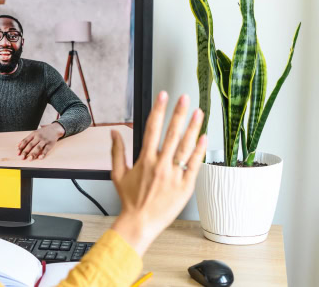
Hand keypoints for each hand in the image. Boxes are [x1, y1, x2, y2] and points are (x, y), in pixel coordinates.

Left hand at [17, 123, 65, 159]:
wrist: (54, 129)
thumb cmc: (42, 132)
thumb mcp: (34, 133)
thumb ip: (26, 139)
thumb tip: (17, 145)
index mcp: (33, 134)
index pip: (25, 141)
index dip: (21, 147)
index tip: (18, 153)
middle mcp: (39, 136)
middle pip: (31, 145)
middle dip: (26, 151)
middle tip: (22, 157)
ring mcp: (44, 140)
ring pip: (38, 147)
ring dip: (33, 153)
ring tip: (29, 159)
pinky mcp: (50, 144)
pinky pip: (46, 149)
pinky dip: (43, 154)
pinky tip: (40, 158)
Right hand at [109, 92, 206, 256]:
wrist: (140, 222)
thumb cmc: (130, 200)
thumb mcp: (118, 174)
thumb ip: (117, 151)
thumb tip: (114, 133)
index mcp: (145, 160)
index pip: (152, 129)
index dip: (158, 110)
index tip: (163, 97)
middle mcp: (161, 165)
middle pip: (172, 133)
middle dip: (179, 113)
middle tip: (185, 98)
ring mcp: (175, 175)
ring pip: (186, 147)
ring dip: (193, 128)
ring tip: (199, 113)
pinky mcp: (185, 186)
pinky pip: (194, 165)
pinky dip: (199, 151)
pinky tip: (203, 138)